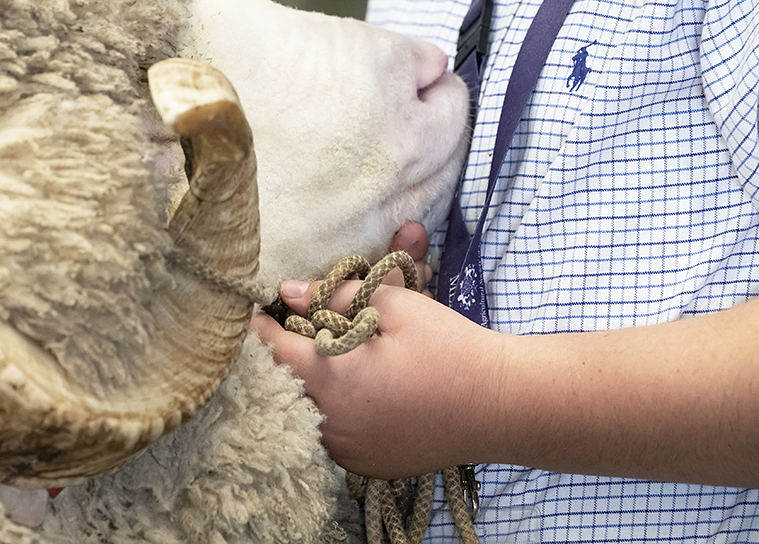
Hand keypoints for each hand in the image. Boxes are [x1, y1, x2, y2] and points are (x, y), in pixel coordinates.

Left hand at [253, 222, 503, 477]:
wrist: (500, 404)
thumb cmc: (448, 348)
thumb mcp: (394, 304)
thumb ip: (336, 296)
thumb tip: (290, 292)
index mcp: (331, 380)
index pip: (270, 348)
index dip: (260, 322)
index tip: (258, 303)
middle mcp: (331, 425)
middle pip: (284, 382)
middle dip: (286, 348)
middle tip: (297, 320)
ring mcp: (349, 452)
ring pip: (307, 410)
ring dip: (308, 380)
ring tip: (327, 349)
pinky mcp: (368, 465)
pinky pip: (332, 432)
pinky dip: (332, 407)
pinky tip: (355, 384)